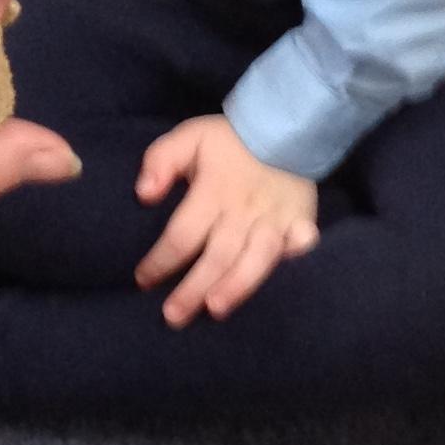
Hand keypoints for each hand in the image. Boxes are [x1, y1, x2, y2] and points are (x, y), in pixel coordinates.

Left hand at [134, 115, 318, 326]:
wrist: (282, 127)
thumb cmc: (228, 142)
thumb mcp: (188, 138)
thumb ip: (160, 161)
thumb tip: (144, 195)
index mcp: (214, 190)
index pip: (183, 234)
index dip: (161, 260)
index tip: (143, 280)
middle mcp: (244, 209)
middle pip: (217, 255)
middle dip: (193, 288)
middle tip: (172, 317)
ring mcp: (275, 218)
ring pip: (257, 258)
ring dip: (237, 286)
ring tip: (216, 310)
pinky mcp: (301, 221)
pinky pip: (300, 245)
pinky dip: (294, 261)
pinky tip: (284, 285)